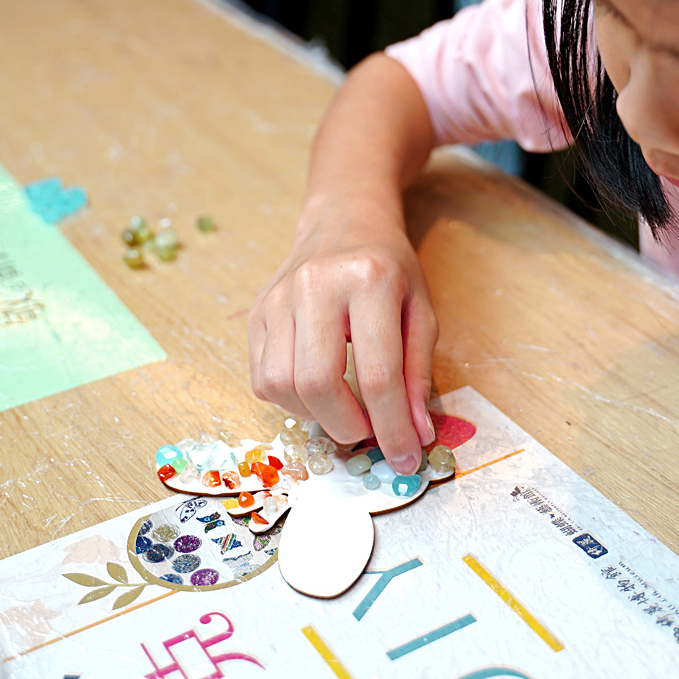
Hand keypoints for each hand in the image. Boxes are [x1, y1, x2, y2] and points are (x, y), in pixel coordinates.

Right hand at [248, 208, 437, 474]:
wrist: (345, 219)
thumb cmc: (389, 267)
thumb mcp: (422, 311)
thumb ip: (419, 374)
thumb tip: (414, 435)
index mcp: (369, 280)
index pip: (378, 375)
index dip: (392, 427)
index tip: (405, 459)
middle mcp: (316, 285)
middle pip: (318, 384)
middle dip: (346, 426)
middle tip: (367, 434)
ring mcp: (277, 298)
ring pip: (280, 385)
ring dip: (315, 416)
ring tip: (344, 410)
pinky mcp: (256, 312)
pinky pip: (262, 378)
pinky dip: (290, 401)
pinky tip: (317, 391)